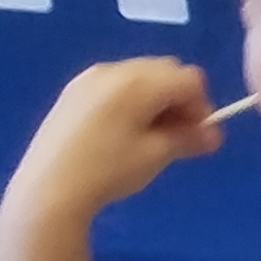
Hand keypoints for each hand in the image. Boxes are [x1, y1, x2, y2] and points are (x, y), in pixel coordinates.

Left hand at [0, 58, 224, 230]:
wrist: (47, 190)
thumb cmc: (108, 171)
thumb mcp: (155, 156)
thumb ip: (189, 138)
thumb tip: (213, 136)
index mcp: (139, 82)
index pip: (189, 79)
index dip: (201, 106)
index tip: (199, 136)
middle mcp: (115, 70)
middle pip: (165, 71)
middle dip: (179, 99)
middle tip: (178, 135)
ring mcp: (89, 79)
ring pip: (139, 76)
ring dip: (155, 99)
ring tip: (148, 135)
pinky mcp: (72, 92)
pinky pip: (114, 85)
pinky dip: (129, 100)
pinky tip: (120, 132)